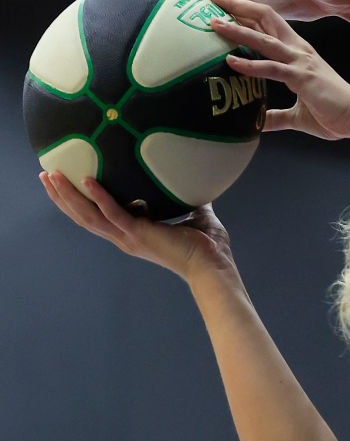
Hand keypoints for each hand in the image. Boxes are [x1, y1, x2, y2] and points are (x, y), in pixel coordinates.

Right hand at [41, 172, 236, 282]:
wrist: (214, 266)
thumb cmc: (207, 247)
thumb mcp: (195, 216)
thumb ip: (187, 200)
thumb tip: (193, 181)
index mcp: (133, 234)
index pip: (97, 217)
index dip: (78, 202)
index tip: (64, 184)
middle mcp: (125, 238)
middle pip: (83, 217)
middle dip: (62, 196)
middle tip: (44, 174)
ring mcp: (130, 238)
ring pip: (89, 216)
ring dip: (68, 195)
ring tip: (52, 175)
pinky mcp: (139, 234)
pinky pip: (112, 213)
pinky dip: (99, 196)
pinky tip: (88, 179)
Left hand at [208, 0, 349, 139]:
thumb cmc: (334, 114)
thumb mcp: (298, 115)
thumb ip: (277, 116)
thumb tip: (259, 123)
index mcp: (298, 54)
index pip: (268, 26)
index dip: (245, 14)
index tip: (223, 7)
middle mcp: (298, 51)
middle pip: (264, 18)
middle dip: (237, 6)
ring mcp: (300, 62)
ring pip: (263, 39)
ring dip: (237, 29)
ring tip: (213, 22)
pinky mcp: (302, 77)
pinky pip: (272, 68)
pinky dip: (250, 65)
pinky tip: (231, 62)